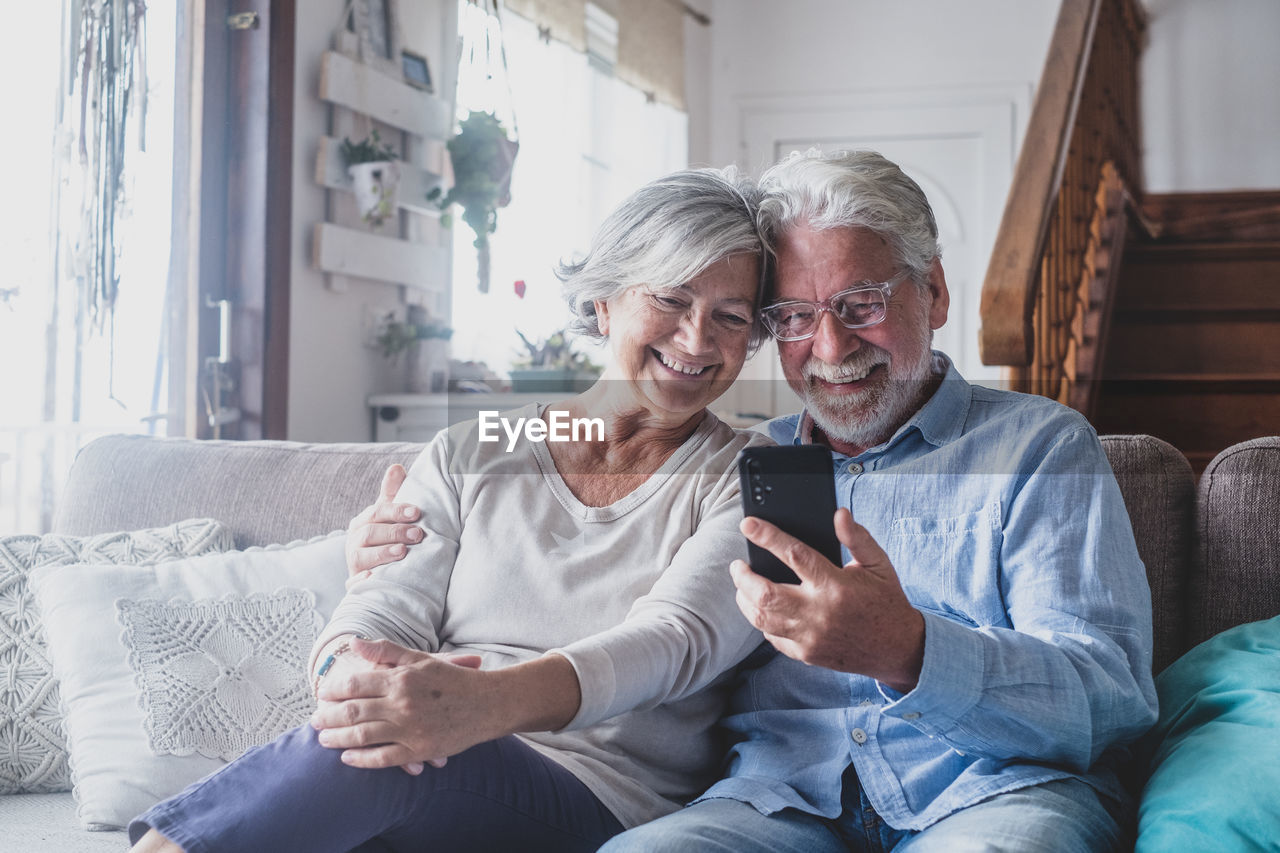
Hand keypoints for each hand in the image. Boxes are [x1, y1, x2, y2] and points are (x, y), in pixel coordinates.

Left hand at [312, 638, 492, 770]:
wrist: (489, 704)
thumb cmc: (455, 679)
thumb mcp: (422, 659)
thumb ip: (387, 651)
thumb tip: (355, 643)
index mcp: (401, 678)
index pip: (356, 683)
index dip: (334, 689)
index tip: (322, 694)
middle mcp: (402, 703)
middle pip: (353, 711)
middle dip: (328, 717)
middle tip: (313, 721)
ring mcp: (410, 729)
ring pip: (363, 736)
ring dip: (338, 739)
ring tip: (323, 740)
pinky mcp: (419, 750)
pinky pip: (383, 758)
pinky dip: (361, 760)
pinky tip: (348, 759)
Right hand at [346, 464, 424, 582]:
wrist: (378, 571)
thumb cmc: (387, 538)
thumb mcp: (389, 515)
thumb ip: (393, 493)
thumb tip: (396, 467)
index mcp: (363, 522)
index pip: (377, 512)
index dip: (396, 511)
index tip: (416, 512)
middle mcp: (355, 542)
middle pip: (370, 534)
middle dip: (394, 532)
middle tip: (418, 534)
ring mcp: (354, 564)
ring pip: (360, 558)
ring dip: (381, 554)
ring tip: (402, 552)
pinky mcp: (355, 585)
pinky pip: (354, 585)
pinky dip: (362, 581)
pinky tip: (373, 578)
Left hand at [730, 507, 924, 692]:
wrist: (897, 648)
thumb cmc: (886, 601)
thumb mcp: (878, 564)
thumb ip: (857, 537)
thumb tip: (839, 514)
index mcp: (836, 585)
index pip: (794, 555)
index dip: (767, 536)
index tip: (748, 525)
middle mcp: (819, 612)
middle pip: (765, 593)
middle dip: (743, 576)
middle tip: (738, 565)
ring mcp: (810, 637)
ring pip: (761, 618)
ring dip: (745, 599)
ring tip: (743, 585)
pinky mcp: (806, 654)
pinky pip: (772, 638)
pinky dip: (762, 622)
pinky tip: (763, 609)